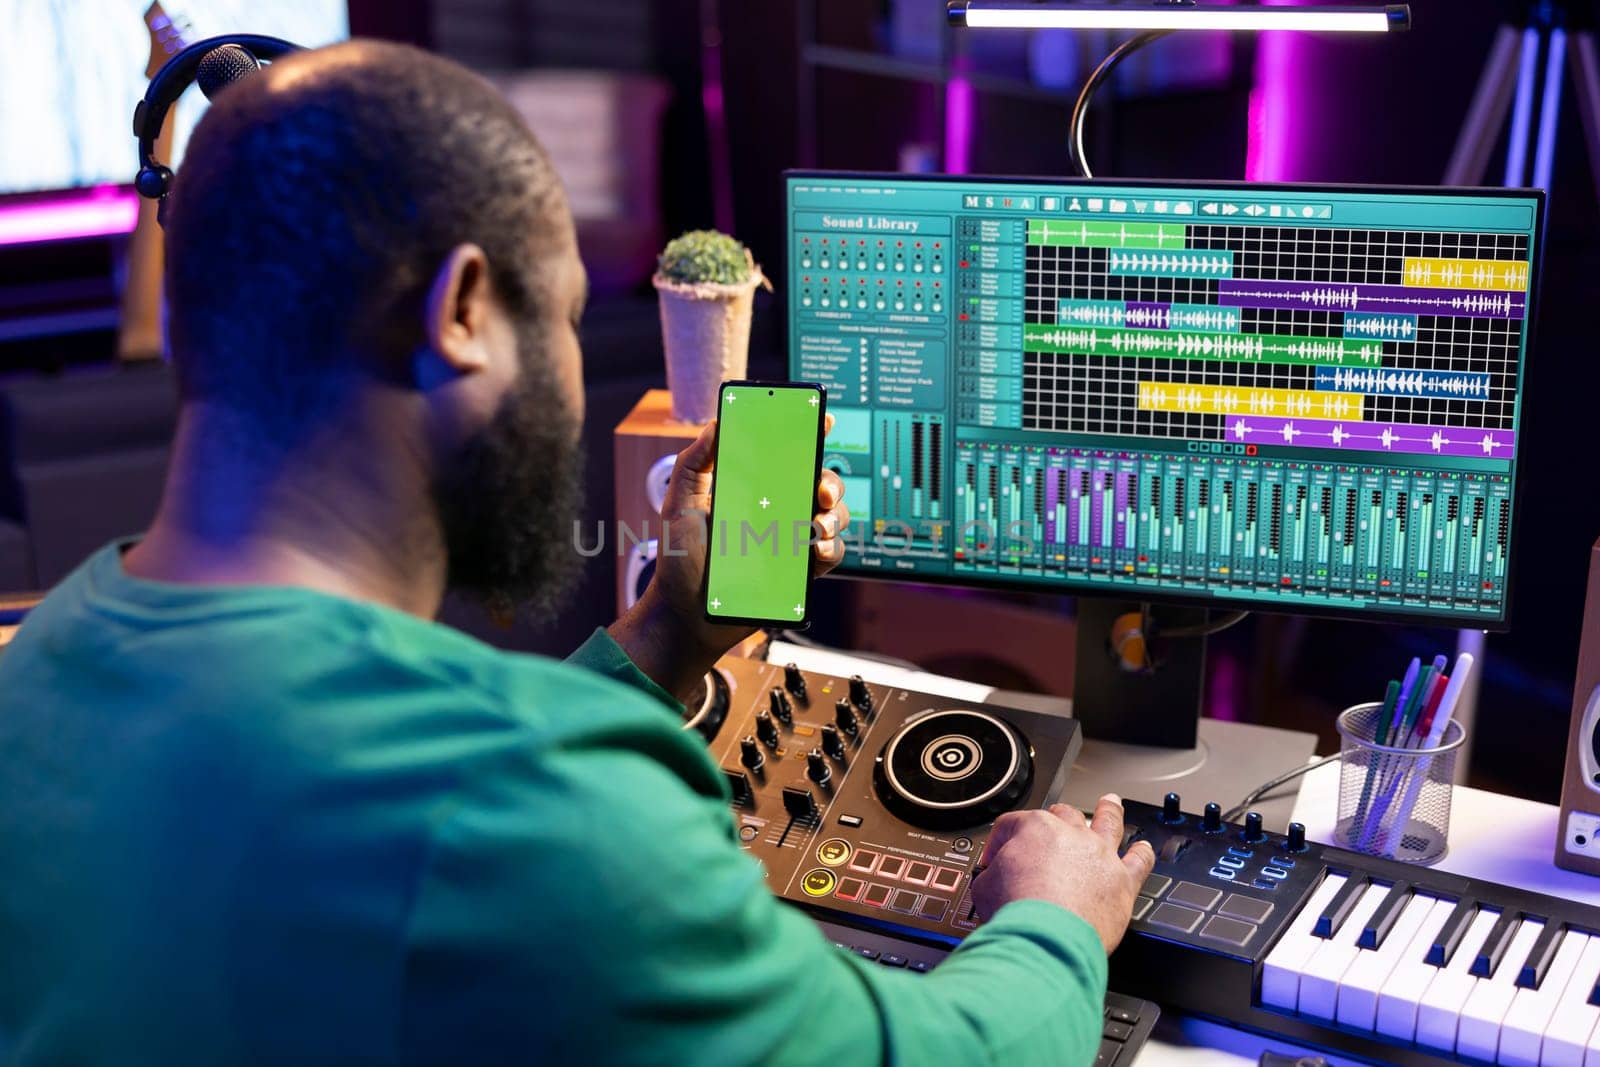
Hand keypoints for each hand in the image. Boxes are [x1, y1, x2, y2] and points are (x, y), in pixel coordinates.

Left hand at [609, 413, 849, 701]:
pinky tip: (816, 549)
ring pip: (832, 517)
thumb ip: (693, 463)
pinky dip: (832, 548)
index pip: (786, 456)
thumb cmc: (679, 560)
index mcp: (752, 489)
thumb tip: (715, 424)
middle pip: (820, 483)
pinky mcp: (798, 573)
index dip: (809, 435)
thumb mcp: (678, 504)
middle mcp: (776, 511)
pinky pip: (830, 555)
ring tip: (816, 524)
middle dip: (830, 480)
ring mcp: (790, 541)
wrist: (684, 614)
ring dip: (834, 515)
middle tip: (820, 488)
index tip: (824, 421)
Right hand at [970, 794, 1155, 954]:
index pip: (1013, 825)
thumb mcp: (985, 888)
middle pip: (1064, 815)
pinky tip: (1143, 849)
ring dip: (1109, 812)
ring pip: (1109, 822)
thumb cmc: (1019, 912)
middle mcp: (1071, 835)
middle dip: (1057, 818)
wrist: (1047, 936)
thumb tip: (990, 881)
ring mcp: (1100, 856)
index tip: (997, 860)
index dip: (1001, 842)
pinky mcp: (1122, 881)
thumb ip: (991, 876)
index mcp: (1035, 829)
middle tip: (1055, 822)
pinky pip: (1138, 862)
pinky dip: (1142, 854)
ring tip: (1111, 804)